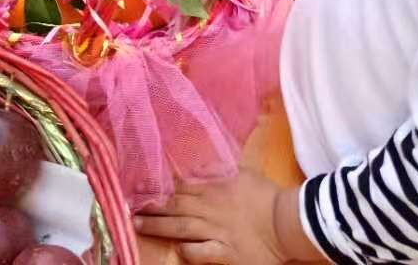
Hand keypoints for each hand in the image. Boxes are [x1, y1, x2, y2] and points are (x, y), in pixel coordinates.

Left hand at [134, 172, 292, 264]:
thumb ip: (217, 169)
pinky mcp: (226, 253)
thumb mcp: (241, 173)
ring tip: (138, 225)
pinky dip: (188, 251)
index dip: (156, 185)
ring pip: (181, 228)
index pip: (179, 185)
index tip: (137, 185)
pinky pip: (200, 253)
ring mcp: (216, 232)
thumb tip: (197, 164)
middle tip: (129, 206)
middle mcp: (210, 208)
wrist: (288, 223)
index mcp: (214, 187)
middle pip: (174, 206)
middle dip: (150, 207)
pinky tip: (177, 249)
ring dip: (158, 227)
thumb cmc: (266, 196)